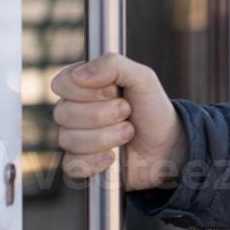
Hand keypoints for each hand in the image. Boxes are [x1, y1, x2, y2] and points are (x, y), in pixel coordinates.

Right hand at [52, 53, 185, 190]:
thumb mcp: (143, 78)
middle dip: (103, 114)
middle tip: (127, 112)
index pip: (61, 83)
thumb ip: (114, 65)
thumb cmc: (152, 109)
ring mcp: (75, 138)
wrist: (168, 145)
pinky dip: (96, 160)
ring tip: (128, 133)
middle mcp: (74, 111)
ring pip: (68, 139)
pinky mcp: (80, 164)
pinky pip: (71, 164)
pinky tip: (113, 156)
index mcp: (83, 86)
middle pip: (63, 113)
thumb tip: (80, 74)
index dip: (87, 90)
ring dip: (106, 137)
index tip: (113, 91)